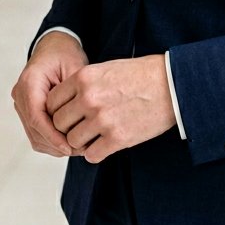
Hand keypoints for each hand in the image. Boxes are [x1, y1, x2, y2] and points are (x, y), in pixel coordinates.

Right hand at [11, 31, 88, 156]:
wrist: (54, 46)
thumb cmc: (65, 54)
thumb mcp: (74, 69)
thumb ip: (74, 95)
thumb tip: (78, 126)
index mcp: (29, 82)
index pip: (37, 117)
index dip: (53, 136)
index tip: (70, 147)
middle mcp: (20, 94)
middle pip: (34, 130)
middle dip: (56, 144)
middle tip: (80, 150)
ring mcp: (21, 103)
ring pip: (34, 135)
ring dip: (54, 146)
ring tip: (78, 148)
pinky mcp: (26, 110)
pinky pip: (36, 132)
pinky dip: (51, 140)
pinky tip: (70, 142)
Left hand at [48, 55, 175, 163]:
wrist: (172, 85)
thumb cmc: (141, 75)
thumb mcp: (107, 69)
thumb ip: (83, 84)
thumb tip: (65, 103)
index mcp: (84, 78)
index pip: (51, 101)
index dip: (57, 110)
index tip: (68, 114)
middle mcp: (89, 99)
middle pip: (59, 123)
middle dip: (68, 127)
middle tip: (80, 127)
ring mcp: (102, 119)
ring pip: (73, 141)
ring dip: (81, 142)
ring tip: (94, 136)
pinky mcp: (117, 138)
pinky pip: (92, 155)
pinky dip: (96, 153)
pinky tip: (105, 144)